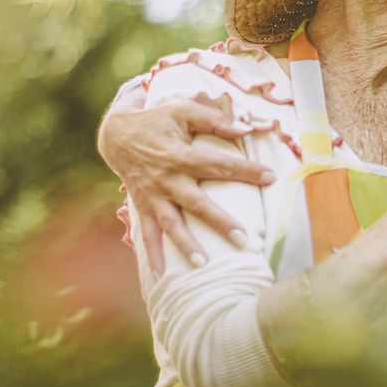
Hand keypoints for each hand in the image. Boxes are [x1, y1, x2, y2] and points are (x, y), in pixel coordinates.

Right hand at [97, 91, 274, 274]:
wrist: (116, 134)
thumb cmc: (157, 120)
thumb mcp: (183, 110)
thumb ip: (214, 119)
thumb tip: (245, 128)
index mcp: (180, 155)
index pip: (218, 164)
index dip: (245, 171)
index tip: (271, 178)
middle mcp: (167, 179)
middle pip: (196, 203)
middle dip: (218, 221)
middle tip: (242, 238)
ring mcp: (153, 196)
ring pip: (171, 224)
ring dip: (186, 245)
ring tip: (204, 265)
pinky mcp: (142, 206)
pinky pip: (147, 234)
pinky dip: (152, 255)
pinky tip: (162, 276)